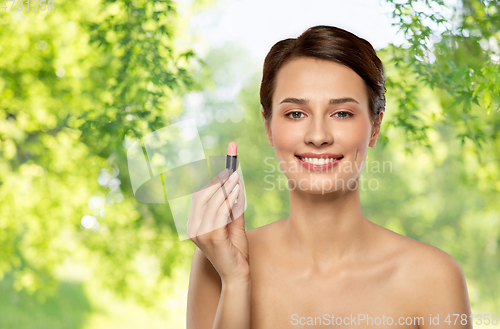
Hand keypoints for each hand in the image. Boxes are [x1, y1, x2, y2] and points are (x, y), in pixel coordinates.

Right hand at [187, 168, 248, 282]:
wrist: (238, 275)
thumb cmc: (235, 251)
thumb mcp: (233, 224)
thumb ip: (233, 207)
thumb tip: (236, 184)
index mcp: (195, 225)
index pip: (199, 197)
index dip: (211, 181)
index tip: (224, 168)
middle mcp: (194, 228)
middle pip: (200, 196)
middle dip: (216, 181)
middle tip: (230, 170)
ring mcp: (201, 234)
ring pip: (211, 202)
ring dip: (225, 187)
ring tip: (236, 177)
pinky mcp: (212, 238)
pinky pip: (220, 212)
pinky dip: (229, 199)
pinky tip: (238, 191)